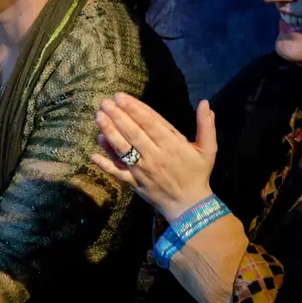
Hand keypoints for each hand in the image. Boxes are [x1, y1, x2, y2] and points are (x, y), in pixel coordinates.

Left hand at [91, 93, 217, 221]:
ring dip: (109, 133)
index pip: (150, 123)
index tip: (121, 97)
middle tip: (105, 102)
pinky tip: (93, 153)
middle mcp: (155, 156)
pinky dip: (105, 164)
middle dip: (118, 116)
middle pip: (133, 133)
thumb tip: (205, 103)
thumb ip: (206, 126)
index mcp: (172, 145)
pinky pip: (117, 172)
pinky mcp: (134, 182)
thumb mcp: (208, 149)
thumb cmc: (197, 173)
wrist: (189, 205)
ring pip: (123, 149)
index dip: (135, 109)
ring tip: (99, 117)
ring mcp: (142, 170)